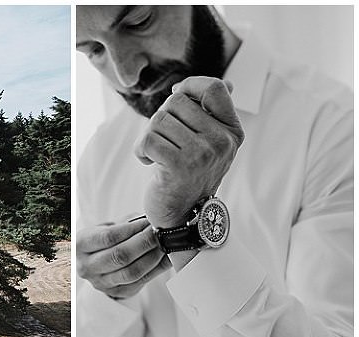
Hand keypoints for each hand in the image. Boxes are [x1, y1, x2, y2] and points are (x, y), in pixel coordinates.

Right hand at [76, 218, 170, 299]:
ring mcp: (100, 283)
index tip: (148, 221)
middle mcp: (86, 266)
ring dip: (153, 257)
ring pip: (132, 272)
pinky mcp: (116, 292)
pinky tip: (165, 258)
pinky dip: (157, 269)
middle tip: (160, 232)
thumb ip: (126, 224)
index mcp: (80, 245)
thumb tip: (152, 219)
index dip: (132, 229)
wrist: (97, 261)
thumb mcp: (108, 226)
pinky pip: (141, 282)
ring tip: (164, 244)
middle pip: (120, 256)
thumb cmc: (104, 240)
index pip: (108, 237)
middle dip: (145, 242)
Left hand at [135, 76, 244, 227]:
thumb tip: (228, 84)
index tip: (177, 95)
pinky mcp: (180, 166)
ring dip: (150, 136)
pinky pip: (148, 139)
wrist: (183, 214)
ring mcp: (203, 154)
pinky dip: (141, 150)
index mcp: (232, 130)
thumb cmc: (191, 172)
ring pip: (158, 120)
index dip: (190, 85)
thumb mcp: (210, 142)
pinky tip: (150, 163)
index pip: (215, 87)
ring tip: (159, 154)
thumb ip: (214, 114)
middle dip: (162, 117)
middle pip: (177, 101)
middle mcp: (222, 141)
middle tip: (165, 139)